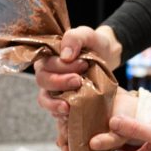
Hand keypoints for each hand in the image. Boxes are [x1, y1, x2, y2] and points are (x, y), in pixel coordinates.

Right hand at [35, 25, 122, 150]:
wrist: (107, 54)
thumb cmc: (93, 43)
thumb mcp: (86, 34)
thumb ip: (74, 38)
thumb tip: (66, 56)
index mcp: (48, 57)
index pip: (45, 65)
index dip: (61, 67)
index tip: (82, 64)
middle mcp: (47, 74)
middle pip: (43, 83)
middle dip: (59, 83)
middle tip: (79, 81)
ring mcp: (55, 90)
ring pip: (45, 100)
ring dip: (55, 105)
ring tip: (68, 107)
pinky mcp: (65, 101)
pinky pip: (56, 112)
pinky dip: (62, 115)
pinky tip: (72, 116)